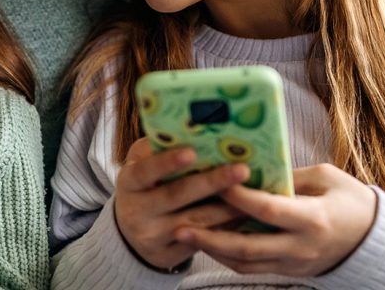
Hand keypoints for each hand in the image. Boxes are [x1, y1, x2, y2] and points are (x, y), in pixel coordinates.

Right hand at [114, 137, 248, 269]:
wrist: (133, 233)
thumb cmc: (147, 187)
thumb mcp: (142, 166)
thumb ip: (158, 149)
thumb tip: (192, 128)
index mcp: (129, 183)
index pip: (145, 171)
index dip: (166, 162)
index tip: (192, 152)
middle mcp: (136, 212)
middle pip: (177, 196)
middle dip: (212, 182)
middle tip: (242, 170)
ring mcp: (152, 237)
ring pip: (197, 222)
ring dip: (228, 207)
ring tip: (255, 193)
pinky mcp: (168, 256)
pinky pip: (203, 242)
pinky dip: (227, 229)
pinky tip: (247, 216)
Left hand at [176, 164, 377, 276]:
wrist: (374, 240)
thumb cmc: (351, 200)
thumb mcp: (326, 178)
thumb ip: (289, 176)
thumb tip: (253, 167)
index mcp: (313, 218)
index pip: (268, 210)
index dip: (239, 197)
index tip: (216, 181)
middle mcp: (300, 246)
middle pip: (247, 248)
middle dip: (210, 238)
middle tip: (179, 226)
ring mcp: (294, 263)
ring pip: (245, 263)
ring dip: (212, 250)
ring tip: (184, 234)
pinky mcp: (289, 271)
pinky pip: (252, 267)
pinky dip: (227, 256)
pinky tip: (208, 242)